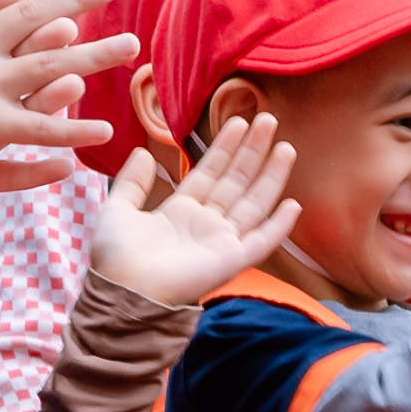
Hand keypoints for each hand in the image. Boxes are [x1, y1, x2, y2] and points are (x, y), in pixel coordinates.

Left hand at [92, 110, 300, 304]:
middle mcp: (205, 225)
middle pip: (236, 181)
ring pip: (253, 203)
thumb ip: (132, 182)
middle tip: (268, 120)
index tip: (239, 122)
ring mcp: (221, 243)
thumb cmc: (116, 257)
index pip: (210, 172)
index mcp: (180, 212)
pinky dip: (278, 226)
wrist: (123, 291)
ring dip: (270, 176)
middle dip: (252, 151)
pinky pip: (261, 241)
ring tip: (285, 147)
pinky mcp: (232, 261)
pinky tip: (293, 204)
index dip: (224, 147)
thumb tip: (142, 152)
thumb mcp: (119, 210)